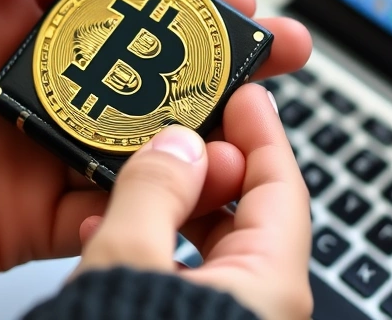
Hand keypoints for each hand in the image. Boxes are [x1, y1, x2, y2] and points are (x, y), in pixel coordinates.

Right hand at [75, 84, 311, 319]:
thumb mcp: (129, 263)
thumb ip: (153, 194)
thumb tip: (175, 145)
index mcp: (270, 284)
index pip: (282, 186)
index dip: (260, 130)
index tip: (244, 93)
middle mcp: (262, 305)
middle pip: (247, 213)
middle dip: (208, 165)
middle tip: (181, 125)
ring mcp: (229, 318)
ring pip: (212, 246)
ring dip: (174, 205)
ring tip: (135, 174)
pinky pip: (183, 278)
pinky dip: (155, 247)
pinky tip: (109, 233)